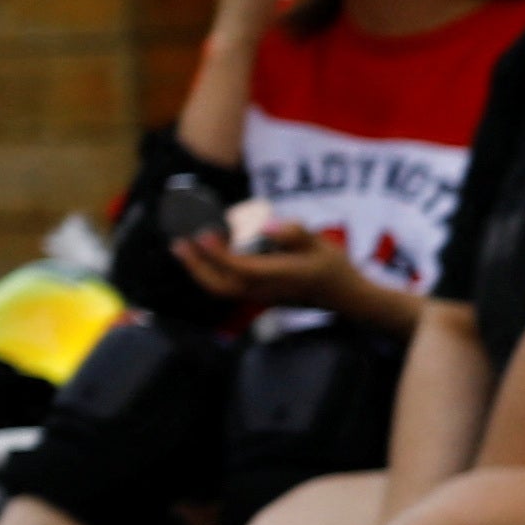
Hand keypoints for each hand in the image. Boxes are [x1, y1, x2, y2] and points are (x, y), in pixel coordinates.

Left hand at [180, 223, 387, 322]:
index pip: (240, 268)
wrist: (346, 298)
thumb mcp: (321, 244)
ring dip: (199, 270)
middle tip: (178, 243)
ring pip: (221, 290)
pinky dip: (212, 273)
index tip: (203, 234)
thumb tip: (265, 225)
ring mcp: (260, 297)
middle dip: (196, 266)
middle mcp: (266, 291)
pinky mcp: (259, 298)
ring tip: (184, 246)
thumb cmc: (333, 267)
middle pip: (220, 287)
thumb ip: (294, 233)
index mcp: (281, 276)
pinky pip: (227, 289)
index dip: (218, 253)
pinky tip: (206, 254)